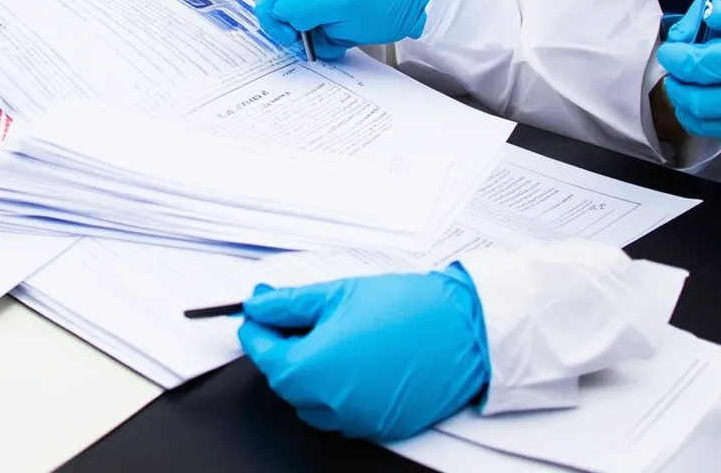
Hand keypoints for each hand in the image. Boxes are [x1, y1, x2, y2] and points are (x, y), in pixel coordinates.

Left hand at [238, 266, 488, 442]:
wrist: (465, 330)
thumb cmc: (409, 309)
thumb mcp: (338, 293)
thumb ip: (288, 303)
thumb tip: (259, 304)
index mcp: (312, 369)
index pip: (263, 356)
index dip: (256, 331)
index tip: (256, 315)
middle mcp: (330, 403)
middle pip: (284, 380)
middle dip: (282, 349)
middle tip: (290, 318)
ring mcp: (356, 420)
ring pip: (310, 402)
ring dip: (307, 373)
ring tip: (327, 337)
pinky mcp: (380, 426)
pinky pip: (341, 414)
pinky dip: (334, 392)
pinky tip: (351, 362)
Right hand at [255, 0, 433, 60]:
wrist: (430, 1)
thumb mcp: (348, 0)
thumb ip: (306, 5)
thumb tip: (279, 11)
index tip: (272, 12)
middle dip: (284, 9)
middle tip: (290, 34)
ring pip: (294, 0)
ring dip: (304, 24)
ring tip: (323, 38)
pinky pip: (313, 13)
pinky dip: (320, 30)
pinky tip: (336, 38)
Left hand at [658, 0, 720, 137]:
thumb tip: (690, 30)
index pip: (707, 65)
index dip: (678, 58)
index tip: (670, 50)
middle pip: (700, 99)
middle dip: (676, 82)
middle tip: (674, 67)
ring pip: (701, 118)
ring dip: (680, 99)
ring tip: (682, 80)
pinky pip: (709, 130)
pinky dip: (691, 115)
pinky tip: (693, 97)